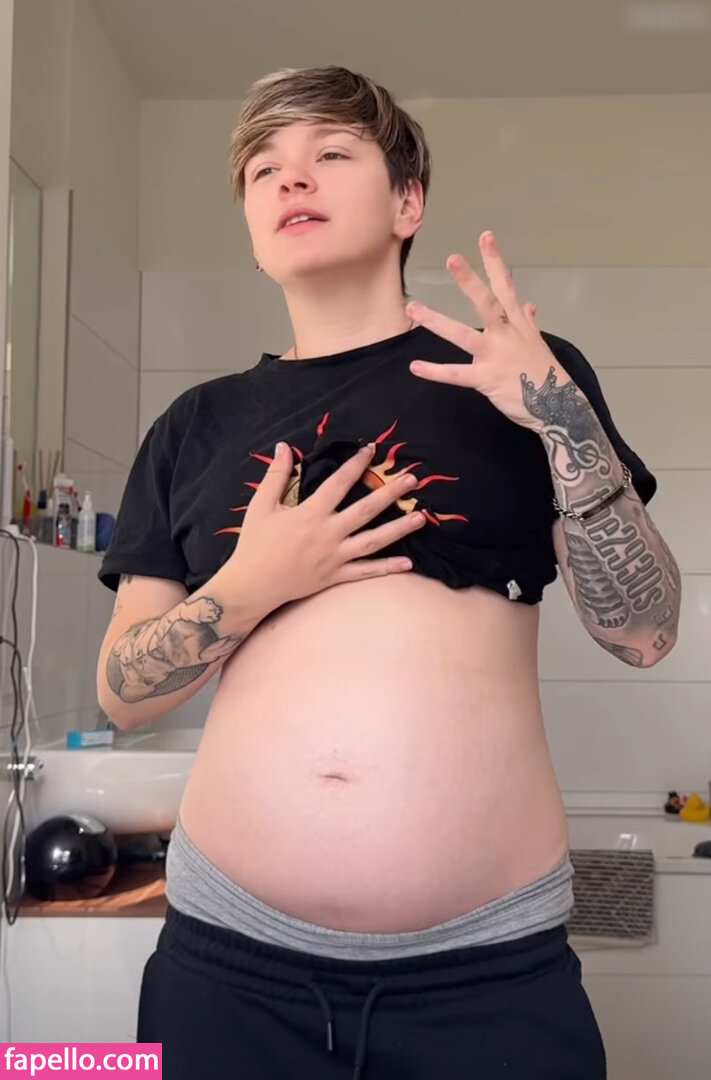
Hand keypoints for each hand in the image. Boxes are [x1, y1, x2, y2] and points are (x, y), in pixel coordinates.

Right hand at [225, 442, 426, 609]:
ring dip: (399, 529)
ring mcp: (334, 557)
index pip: (339, 482)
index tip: (372, 449)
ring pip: (373, 540)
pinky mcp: (335, 576)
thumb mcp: (261, 505)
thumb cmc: (255, 544)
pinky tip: (409, 563)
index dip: (356, 463)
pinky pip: (365, 571)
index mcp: (311, 513)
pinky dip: (387, 568)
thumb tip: (284, 447)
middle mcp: (328, 534)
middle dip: (391, 493)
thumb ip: (275, 475)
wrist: (251, 586)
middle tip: (412, 480)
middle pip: (366, 510)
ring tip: (421, 517)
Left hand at [406, 230, 570, 431]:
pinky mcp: (486, 379)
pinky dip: (435, 371)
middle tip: (452, 259)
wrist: (558, 407)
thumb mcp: (537, 343)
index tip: (485, 237)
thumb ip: (527, 323)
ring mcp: (495, 356)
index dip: (495, 262)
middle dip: (469, 281)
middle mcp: (506, 335)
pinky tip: (415, 367)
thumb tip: (528, 305)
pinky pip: (457, 374)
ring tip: (414, 308)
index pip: (505, 287)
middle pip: (487, 303)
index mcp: (517, 324)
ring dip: (437, 321)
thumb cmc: (545, 375)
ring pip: (463, 335)